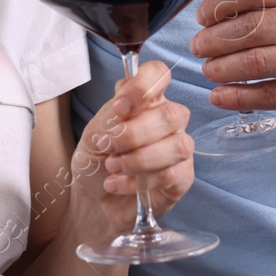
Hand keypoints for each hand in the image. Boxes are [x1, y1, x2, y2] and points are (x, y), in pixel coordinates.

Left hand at [68, 60, 193, 236]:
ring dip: (138, 159)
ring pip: (177, 145)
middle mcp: (167, 120)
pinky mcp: (182, 178)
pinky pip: (172, 174)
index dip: (144, 85)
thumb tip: (125, 105)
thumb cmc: (96, 161)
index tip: (120, 107)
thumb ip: (111, 116)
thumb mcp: (93, 134)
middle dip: (135, 133)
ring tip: (112, 168)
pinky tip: (118, 184)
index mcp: (145, 101)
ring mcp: (178, 148)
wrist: (93, 201)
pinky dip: (139, 181)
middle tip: (109, 147)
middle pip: (171, 113)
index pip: (158, 75)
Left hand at [190, 0, 275, 128]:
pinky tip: (220, 96)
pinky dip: (237, 96)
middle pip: (251, 26)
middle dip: (214, 38)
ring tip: (207, 71)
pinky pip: (269, 95)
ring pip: (255, 61)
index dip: (220, 1)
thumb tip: (226, 4)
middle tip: (197, 46)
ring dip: (221, 67)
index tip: (203, 14)